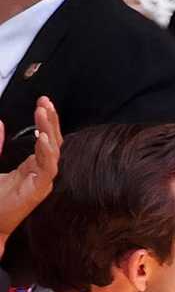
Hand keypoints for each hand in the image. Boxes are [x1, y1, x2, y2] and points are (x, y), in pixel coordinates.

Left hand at [0, 96, 59, 249]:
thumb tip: (1, 123)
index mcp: (32, 166)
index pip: (45, 138)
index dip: (46, 119)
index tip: (43, 101)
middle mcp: (40, 171)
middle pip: (53, 141)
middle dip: (51, 119)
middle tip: (46, 101)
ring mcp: (42, 180)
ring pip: (53, 151)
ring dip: (49, 130)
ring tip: (44, 112)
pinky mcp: (39, 190)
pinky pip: (48, 168)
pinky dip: (46, 152)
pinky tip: (42, 137)